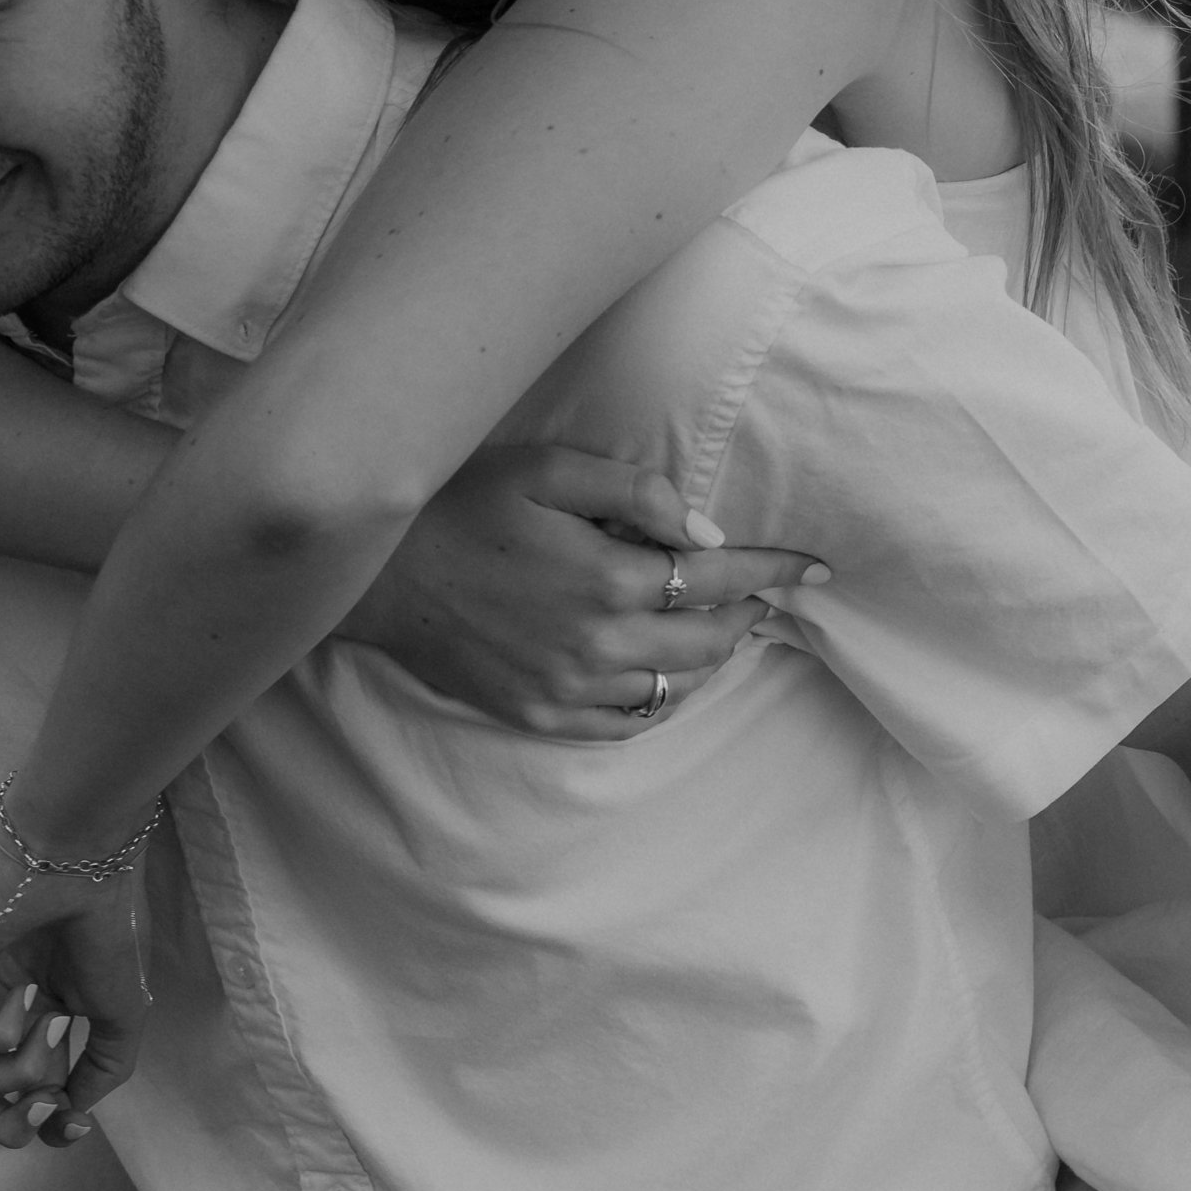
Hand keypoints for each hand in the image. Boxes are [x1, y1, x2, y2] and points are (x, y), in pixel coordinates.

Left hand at [0, 841, 152, 1148]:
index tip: (74, 1126)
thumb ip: (100, 1072)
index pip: (14, 1097)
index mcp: (29, 1017)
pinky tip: (31, 993)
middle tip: (47, 1107)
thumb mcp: (121, 1016)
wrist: (82, 862)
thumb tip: (71, 1114)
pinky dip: (3, 1031)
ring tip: (55, 1025)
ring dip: (22, 1069)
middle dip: (12, 1123)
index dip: (41, 1125)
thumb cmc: (107, 926)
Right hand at [340, 444, 827, 738]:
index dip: (776, 572)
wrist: (374, 575)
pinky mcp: (538, 713)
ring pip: (673, 686)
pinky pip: (624, 722)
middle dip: (751, 616)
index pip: (721, 581)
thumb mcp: (548, 469)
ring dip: (712, 659)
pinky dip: (661, 701)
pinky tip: (668, 675)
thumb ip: (636, 493)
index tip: (816, 568)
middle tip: (767, 596)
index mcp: (607, 577)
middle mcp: (597, 643)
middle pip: (708, 641)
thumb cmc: (461, 505)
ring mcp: (567, 688)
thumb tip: (704, 535)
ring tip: (727, 631)